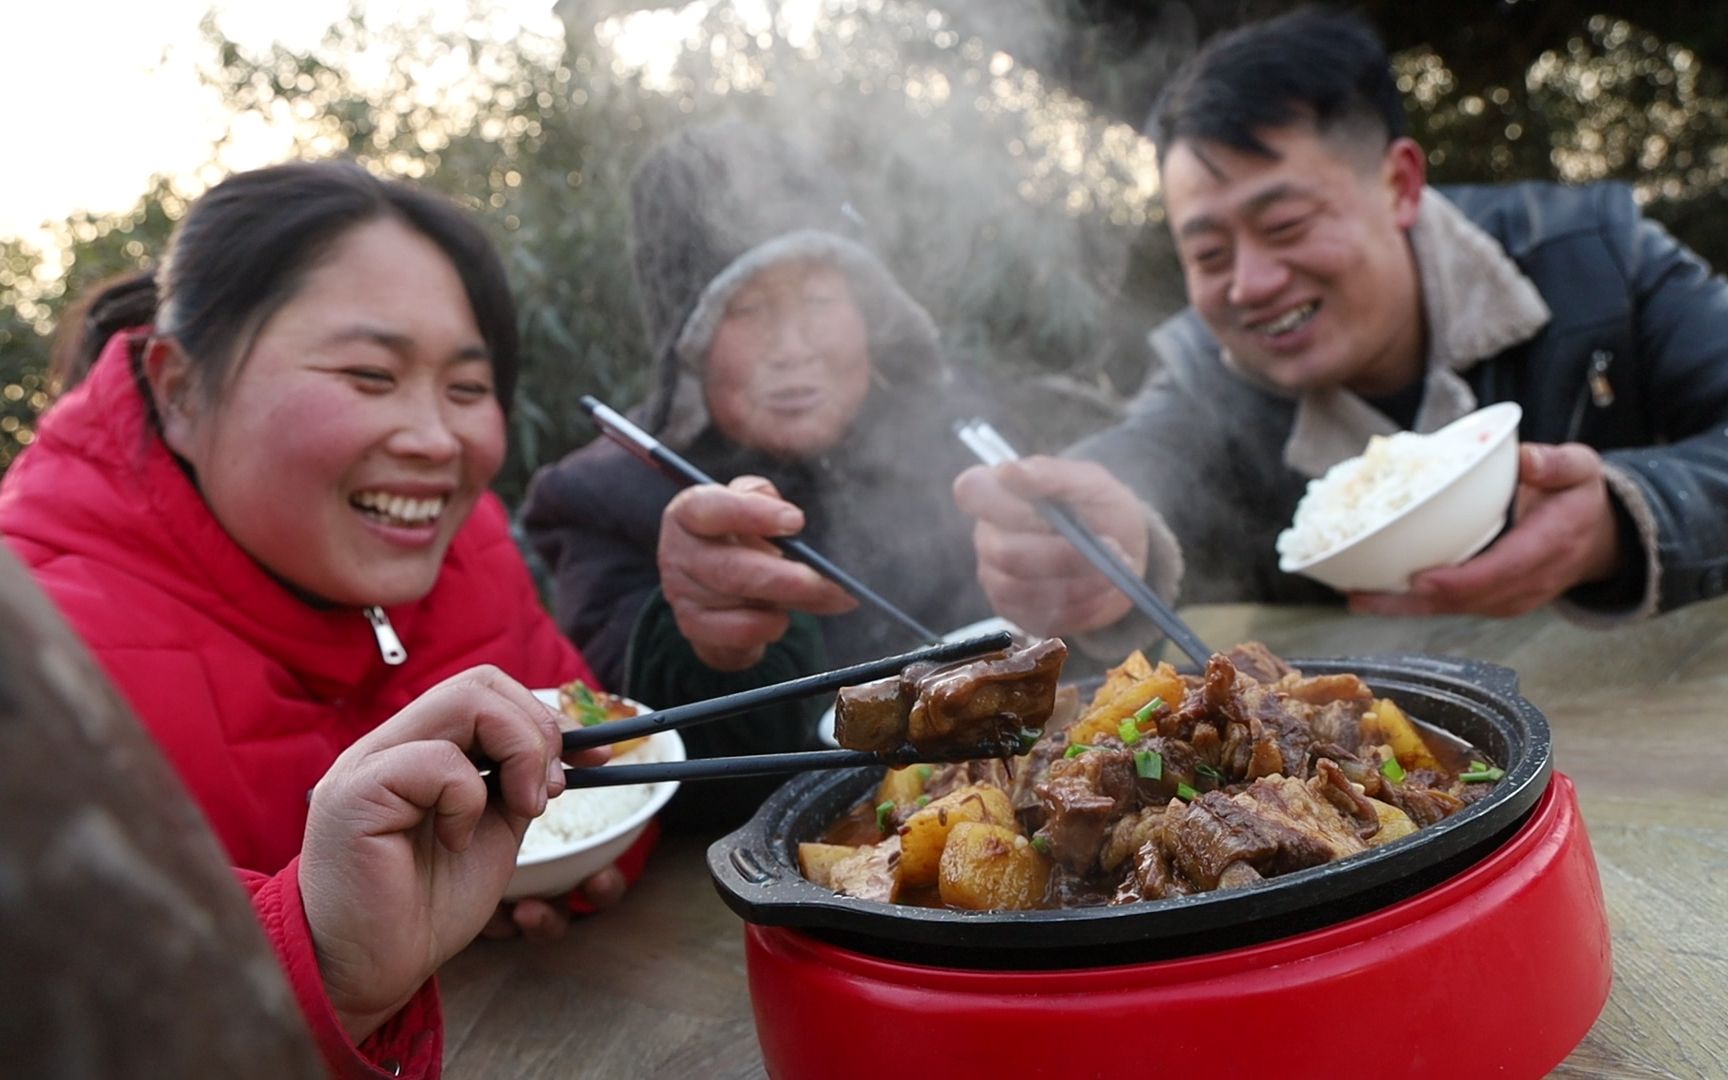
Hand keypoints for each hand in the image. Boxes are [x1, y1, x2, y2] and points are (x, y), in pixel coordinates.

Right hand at [298, 666, 605, 1041]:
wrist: (373, 970)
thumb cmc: (425, 906)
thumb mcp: (492, 831)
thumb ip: (516, 783)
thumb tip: (568, 750)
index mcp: (416, 746)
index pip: (486, 689)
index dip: (546, 715)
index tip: (592, 757)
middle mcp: (387, 743)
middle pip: (480, 684)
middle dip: (537, 731)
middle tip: (546, 793)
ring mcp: (367, 763)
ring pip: (465, 703)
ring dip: (517, 753)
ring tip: (519, 809)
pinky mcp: (355, 793)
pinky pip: (438, 762)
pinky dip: (468, 800)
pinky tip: (456, 840)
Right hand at [659, 476, 856, 670]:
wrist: (722, 586)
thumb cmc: (741, 536)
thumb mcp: (751, 507)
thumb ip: (765, 500)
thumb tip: (790, 522)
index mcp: (687, 514)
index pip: (708, 509)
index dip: (752, 514)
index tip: (796, 521)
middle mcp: (677, 555)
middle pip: (729, 569)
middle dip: (783, 577)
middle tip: (826, 580)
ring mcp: (682, 596)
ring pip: (738, 604)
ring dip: (787, 602)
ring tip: (823, 595)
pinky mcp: (695, 630)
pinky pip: (740, 634)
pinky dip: (769, 626)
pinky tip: (782, 616)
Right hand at [953, 456, 1151, 635]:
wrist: (1121, 550)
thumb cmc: (1099, 508)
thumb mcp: (1089, 482)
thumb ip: (1051, 475)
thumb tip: (1009, 472)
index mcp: (996, 494)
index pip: (971, 492)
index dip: (1006, 505)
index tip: (1051, 513)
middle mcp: (988, 537)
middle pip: (1005, 553)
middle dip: (1064, 555)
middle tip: (1112, 548)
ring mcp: (997, 579)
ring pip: (1024, 590)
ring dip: (1079, 582)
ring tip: (1113, 569)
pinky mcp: (1017, 614)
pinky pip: (1042, 617)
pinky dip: (1082, 604)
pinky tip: (1102, 588)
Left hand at [1349, 443, 1623, 616]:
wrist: (1599, 539)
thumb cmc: (1579, 498)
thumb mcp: (1580, 469)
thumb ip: (1556, 463)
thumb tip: (1526, 458)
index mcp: (1550, 546)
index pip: (1503, 571)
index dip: (1462, 581)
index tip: (1422, 579)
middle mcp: (1528, 582)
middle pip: (1467, 599)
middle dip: (1416, 601)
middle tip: (1366, 592)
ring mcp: (1510, 598)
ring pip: (1453, 609)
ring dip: (1405, 608)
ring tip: (1358, 596)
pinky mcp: (1493, 602)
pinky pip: (1451, 607)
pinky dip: (1413, 605)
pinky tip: (1375, 596)